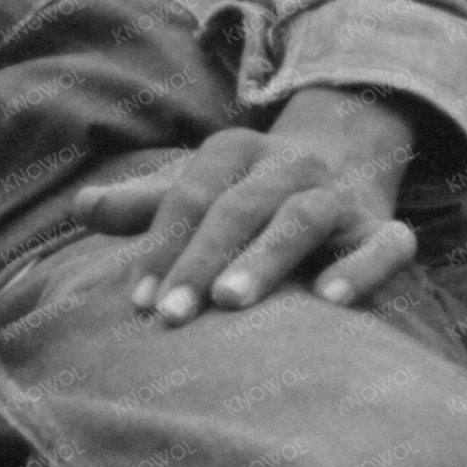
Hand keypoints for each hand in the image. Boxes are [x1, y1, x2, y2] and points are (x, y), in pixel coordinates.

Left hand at [69, 88, 419, 323]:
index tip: (140, 302)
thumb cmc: (254, 192)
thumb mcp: (200, 188)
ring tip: (231, 301)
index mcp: (238, 151)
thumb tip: (82, 208)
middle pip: (240, 206)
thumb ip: (145, 205)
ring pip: (303, 217)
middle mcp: (290, 165)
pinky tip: (332, 301)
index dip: (164, 245)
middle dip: (202, 260)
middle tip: (172, 315)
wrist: (352, 156)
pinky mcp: (384, 228)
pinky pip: (385, 245)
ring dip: (266, 258)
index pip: (193, 195)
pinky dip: (361, 268)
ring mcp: (340, 194)